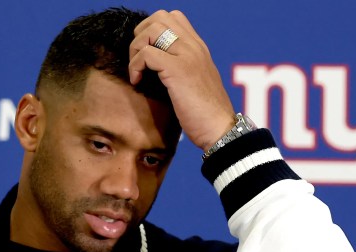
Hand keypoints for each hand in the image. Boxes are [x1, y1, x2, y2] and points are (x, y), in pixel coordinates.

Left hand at [128, 10, 235, 150]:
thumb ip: (181, 69)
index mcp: (198, 47)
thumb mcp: (195, 84)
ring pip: (151, 31)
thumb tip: (156, 67)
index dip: (152, 31)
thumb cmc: (205, 114)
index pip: (172, 17)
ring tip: (137, 71)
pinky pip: (146, 54)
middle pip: (159, 17)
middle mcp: (194, 46)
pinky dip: (135, 66)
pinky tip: (138, 82)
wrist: (220, 130)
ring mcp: (187, 56)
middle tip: (138, 61)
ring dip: (136, 49)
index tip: (147, 54)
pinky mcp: (178, 70)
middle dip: (140, 36)